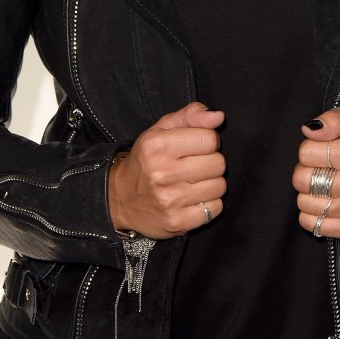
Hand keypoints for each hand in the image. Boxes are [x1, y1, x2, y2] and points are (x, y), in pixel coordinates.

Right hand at [107, 102, 226, 239]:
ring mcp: (170, 200)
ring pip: (220, 186)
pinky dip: (209, 204)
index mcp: (157, 145)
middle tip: (194, 165)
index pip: (210, 139)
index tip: (195, 146)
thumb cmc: (146, 160)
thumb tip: (218, 116)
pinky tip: (192, 199)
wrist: (119, 198)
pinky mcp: (177, 222)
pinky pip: (215, 209)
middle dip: (211, 162)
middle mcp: (162, 173)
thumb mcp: (161, 130)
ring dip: (211, 183)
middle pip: (218, 163)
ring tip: (193, 182)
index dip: (207, 141)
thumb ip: (190, 116)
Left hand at [292, 108, 339, 239]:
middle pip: (301, 179)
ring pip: (303, 203)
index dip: (310, 150)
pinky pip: (310, 223)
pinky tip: (329, 203)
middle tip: (325, 170)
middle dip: (308, 172)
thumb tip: (310, 129)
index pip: (306, 152)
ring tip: (329, 187)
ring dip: (310, 194)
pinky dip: (313, 215)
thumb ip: (332, 120)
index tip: (325, 152)